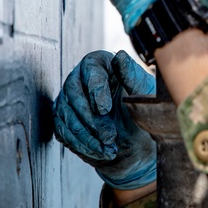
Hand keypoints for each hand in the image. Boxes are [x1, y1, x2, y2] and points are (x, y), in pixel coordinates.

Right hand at [53, 49, 156, 189]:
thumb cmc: (142, 111)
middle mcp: (81, 78)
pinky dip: (81, 144)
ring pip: (65, 114)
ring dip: (86, 135)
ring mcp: (70, 99)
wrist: (138, 141)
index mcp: (102, 64)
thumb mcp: (143, 94)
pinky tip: (99, 151)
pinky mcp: (65, 120)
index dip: (96, 89)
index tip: (105, 109)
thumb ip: (132, 76)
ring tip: (108, 148)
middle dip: (90, 118)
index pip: (91, 69)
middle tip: (109, 135)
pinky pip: (63, 131)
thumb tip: (120, 56)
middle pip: (73, 92)